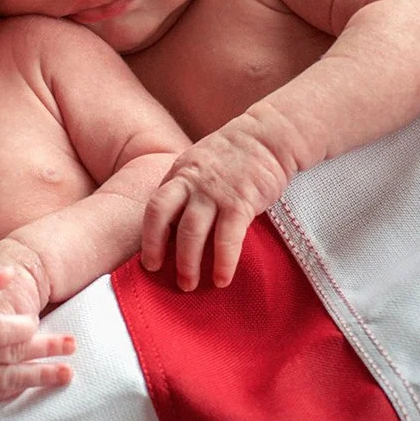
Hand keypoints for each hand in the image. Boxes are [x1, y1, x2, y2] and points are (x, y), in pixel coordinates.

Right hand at [0, 266, 74, 404]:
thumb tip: (10, 273)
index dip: (22, 327)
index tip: (34, 321)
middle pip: (11, 353)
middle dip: (45, 349)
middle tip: (72, 344)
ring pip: (9, 378)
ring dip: (41, 376)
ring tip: (68, 374)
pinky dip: (20, 388)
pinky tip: (40, 383)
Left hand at [141, 120, 290, 290]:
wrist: (270, 136)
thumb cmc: (236, 155)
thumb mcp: (201, 164)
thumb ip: (186, 188)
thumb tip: (173, 223)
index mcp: (179, 174)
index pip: (154, 206)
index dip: (148, 235)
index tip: (149, 260)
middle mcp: (191, 182)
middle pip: (162, 215)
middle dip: (156, 247)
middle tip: (159, 274)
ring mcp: (215, 191)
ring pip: (191, 230)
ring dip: (187, 262)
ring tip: (188, 285)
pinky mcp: (241, 202)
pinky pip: (227, 238)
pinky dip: (223, 262)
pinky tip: (222, 280)